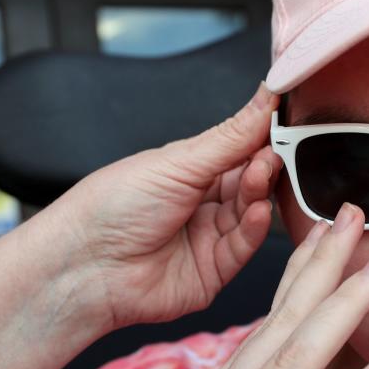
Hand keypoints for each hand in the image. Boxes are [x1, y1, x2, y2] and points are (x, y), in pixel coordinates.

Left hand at [31, 83, 282, 330]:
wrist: (84, 265)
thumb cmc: (112, 206)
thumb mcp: (179, 161)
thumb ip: (232, 135)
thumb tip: (266, 95)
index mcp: (190, 172)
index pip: (240, 152)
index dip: (262, 139)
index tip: (284, 122)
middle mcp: (201, 205)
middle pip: (250, 183)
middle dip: (264, 166)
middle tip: (274, 152)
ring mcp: (208, 239)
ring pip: (251, 213)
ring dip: (259, 192)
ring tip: (260, 174)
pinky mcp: (214, 272)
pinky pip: (244, 247)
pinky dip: (255, 227)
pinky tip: (258, 210)